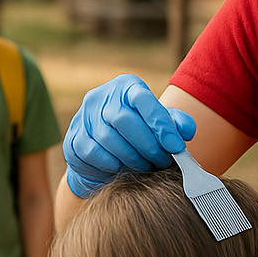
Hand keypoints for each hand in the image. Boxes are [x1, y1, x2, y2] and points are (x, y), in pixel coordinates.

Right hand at [63, 74, 196, 197]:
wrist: (106, 150)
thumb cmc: (140, 134)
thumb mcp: (160, 124)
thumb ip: (175, 124)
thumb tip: (185, 131)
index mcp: (125, 87)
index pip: (142, 99)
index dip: (160, 123)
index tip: (175, 147)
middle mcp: (100, 97)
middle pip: (123, 119)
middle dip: (147, 145)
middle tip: (162, 162)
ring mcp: (82, 117)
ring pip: (107, 138)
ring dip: (131, 157)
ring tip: (146, 167)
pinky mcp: (71, 138)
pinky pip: (90, 153)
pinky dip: (109, 164)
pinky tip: (122, 169)